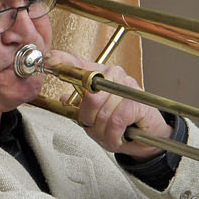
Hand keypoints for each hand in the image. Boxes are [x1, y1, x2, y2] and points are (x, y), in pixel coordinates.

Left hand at [44, 49, 170, 158]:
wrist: (149, 135)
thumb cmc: (120, 123)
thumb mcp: (93, 116)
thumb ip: (79, 106)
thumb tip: (64, 98)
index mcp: (99, 75)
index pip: (78, 63)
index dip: (63, 61)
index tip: (49, 60)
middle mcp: (113, 75)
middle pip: (89, 97)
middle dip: (88, 120)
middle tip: (96, 128)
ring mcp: (127, 86)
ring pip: (102, 113)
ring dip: (102, 132)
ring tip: (109, 134)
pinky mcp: (138, 102)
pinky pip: (115, 121)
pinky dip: (113, 136)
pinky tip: (118, 138)